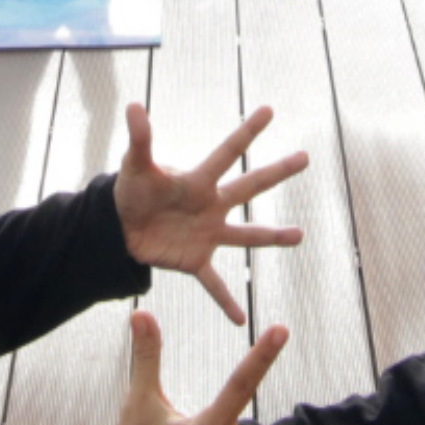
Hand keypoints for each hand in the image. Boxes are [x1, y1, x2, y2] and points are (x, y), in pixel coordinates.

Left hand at [114, 101, 308, 323]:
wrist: (120, 228)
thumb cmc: (130, 192)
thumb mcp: (134, 166)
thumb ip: (139, 139)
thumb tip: (133, 105)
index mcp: (198, 181)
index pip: (227, 152)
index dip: (247, 132)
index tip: (269, 110)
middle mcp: (211, 205)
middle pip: (249, 186)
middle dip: (276, 172)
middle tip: (304, 157)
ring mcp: (207, 234)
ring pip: (246, 236)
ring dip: (272, 236)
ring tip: (299, 236)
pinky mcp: (195, 261)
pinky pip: (215, 284)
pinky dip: (227, 302)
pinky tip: (241, 319)